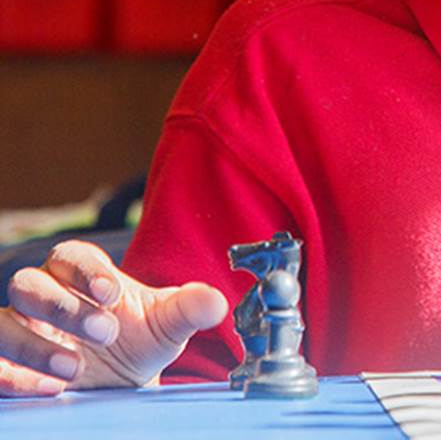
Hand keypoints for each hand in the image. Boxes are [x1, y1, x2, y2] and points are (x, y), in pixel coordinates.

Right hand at [1, 239, 227, 396]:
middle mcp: (45, 299)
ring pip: (2, 322)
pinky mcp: (7, 367)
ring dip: (34, 344)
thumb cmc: (140, 341)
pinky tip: (48, 389)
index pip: (70, 254)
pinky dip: (11, 375)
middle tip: (106, 332)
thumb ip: (190, 308)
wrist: (123, 387)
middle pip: (29, 282)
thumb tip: (218, 302)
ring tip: (75, 368)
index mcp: (82, 275)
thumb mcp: (168, 325)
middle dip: (63, 305)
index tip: (113, 293)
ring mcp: (21, 332)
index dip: (86, 269)